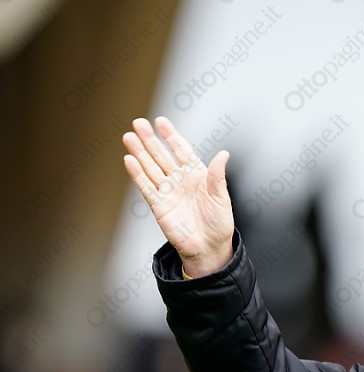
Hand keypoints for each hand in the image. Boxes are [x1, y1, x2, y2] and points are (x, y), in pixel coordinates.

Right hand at [122, 117, 233, 276]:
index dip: (171, 136)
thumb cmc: (218, 223)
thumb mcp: (221, 196)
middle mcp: (179, 180)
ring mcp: (167, 192)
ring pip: (150, 168)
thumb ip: (217, 175)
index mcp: (196, 175)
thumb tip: (223, 154)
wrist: (209, 247)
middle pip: (161, 155)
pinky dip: (137, 174)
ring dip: (139, 153)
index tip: (161, 122)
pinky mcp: (158, 206)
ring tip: (129, 137)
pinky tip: (129, 160)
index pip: (181, 150)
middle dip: (150, 139)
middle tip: (138, 123)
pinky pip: (146, 187)